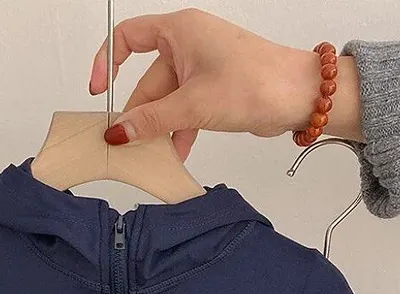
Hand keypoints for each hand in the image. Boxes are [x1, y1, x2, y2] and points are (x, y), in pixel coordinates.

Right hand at [89, 9, 363, 160]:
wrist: (300, 97)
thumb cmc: (254, 83)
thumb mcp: (192, 105)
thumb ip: (150, 121)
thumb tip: (116, 133)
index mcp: (179, 32)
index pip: (127, 37)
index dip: (107, 63)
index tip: (99, 93)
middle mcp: (188, 45)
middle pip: (147, 80)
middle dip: (138, 114)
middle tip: (126, 144)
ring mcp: (201, 68)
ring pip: (166, 100)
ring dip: (159, 128)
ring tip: (151, 155)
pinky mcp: (213, 89)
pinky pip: (184, 109)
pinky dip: (179, 130)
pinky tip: (177, 154)